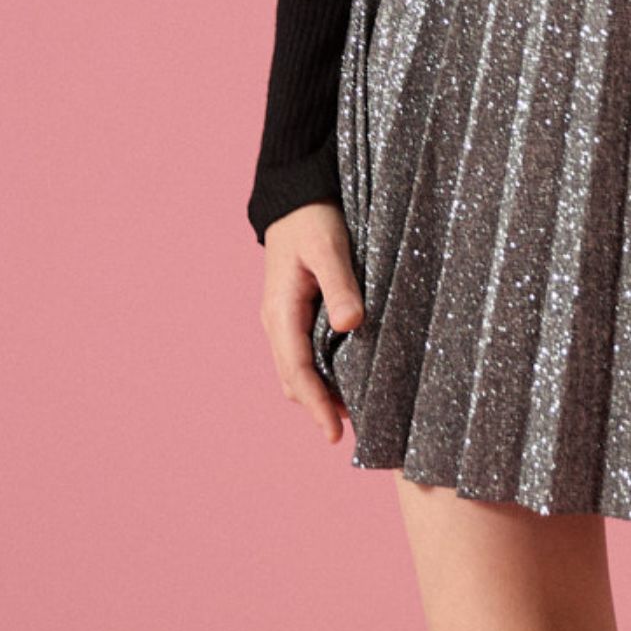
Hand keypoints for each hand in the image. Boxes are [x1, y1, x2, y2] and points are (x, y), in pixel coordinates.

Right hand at [259, 201, 364, 446]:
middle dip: (318, 407)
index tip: (335, 436)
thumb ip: (341, 286)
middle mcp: (277, 322)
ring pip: (298, 370)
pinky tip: (347, 378)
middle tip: (353, 431)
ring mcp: (283, 318)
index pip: (298, 373)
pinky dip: (321, 375)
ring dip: (319, 394)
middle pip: (294, 380)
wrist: (294, 194)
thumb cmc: (312, 218)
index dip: (317, 406)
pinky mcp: (295, 312)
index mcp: (282, 312)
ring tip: (353, 412)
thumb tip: (351, 325)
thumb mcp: (329, 247)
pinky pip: (304, 354)